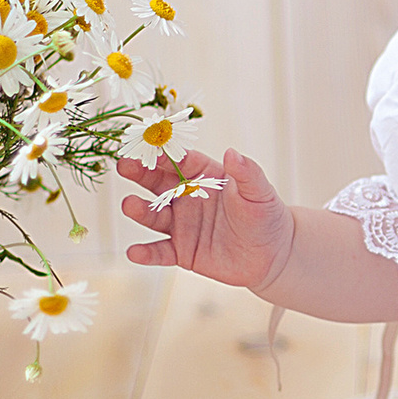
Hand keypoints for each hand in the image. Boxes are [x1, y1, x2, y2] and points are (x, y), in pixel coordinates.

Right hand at [117, 148, 296, 288]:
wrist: (273, 255)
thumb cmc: (267, 216)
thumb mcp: (259, 192)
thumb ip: (246, 173)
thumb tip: (232, 153)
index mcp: (205, 176)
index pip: (181, 160)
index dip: (166, 152)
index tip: (149, 143)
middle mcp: (188, 197)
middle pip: (159, 183)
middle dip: (141, 173)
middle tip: (124, 165)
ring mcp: (182, 224)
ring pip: (155, 215)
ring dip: (140, 210)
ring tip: (129, 206)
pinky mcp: (182, 251)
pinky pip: (160, 252)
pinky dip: (146, 253)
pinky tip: (134, 252)